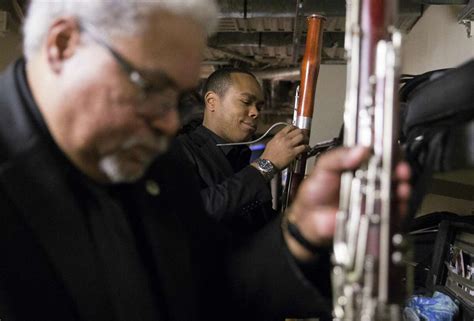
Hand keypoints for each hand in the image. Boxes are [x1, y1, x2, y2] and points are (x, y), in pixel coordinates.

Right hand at [259, 125, 307, 169]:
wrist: (268, 163)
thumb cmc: (268, 155)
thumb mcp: (271, 142)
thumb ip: (278, 138)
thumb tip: (283, 137)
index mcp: (279, 135)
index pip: (290, 127)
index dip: (296, 128)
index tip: (297, 130)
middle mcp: (285, 138)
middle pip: (298, 131)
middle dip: (302, 132)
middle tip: (304, 135)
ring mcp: (290, 145)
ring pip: (302, 137)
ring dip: (305, 139)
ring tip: (306, 141)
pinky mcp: (293, 152)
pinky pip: (303, 147)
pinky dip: (307, 147)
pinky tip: (307, 148)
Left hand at [283, 146, 410, 260]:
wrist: (309, 219)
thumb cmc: (316, 192)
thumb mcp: (324, 167)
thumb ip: (339, 157)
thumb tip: (361, 148)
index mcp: (358, 164)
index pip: (378, 152)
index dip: (388, 148)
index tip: (391, 146)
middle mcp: (369, 179)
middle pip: (392, 171)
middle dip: (399, 168)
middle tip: (399, 167)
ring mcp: (373, 197)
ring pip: (396, 190)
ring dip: (401, 186)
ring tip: (399, 184)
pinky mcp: (375, 214)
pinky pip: (392, 212)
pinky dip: (397, 207)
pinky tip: (395, 202)